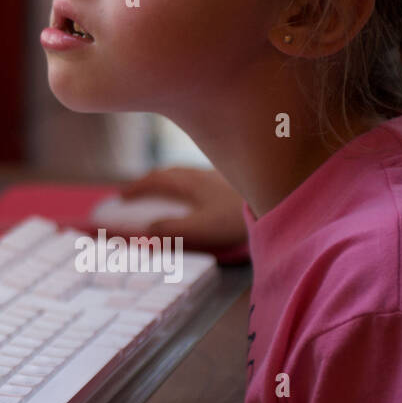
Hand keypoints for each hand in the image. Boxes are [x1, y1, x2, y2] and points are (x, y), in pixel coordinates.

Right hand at [116, 166, 247, 248]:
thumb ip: (171, 229)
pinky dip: (187, 184)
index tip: (122, 196)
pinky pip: (199, 178)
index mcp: (188, 182)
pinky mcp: (231, 182)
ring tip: (163, 191)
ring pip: (184, 174)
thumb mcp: (200, 228)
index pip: (155, 180)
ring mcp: (216, 176)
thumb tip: (146, 228)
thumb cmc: (238, 217)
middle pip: (168, 173)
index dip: (136, 188)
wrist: (279, 198)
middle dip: (149, 182)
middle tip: (137, 192)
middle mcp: (200, 174)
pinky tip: (198, 193)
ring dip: (168, 181)